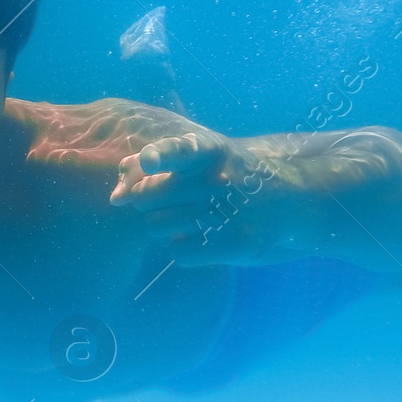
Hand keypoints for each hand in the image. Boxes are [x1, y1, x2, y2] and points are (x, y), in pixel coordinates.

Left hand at [109, 129, 241, 242]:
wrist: (285, 194)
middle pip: (145, 197)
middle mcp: (218, 179)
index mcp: (206, 149)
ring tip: (193, 212)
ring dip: (164, 222)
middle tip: (176, 195)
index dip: (158, 155)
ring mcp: (228, 213)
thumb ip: (146, 165)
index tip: (149, 161)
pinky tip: (205, 233)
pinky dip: (184, 245)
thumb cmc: (220, 171)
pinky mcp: (237, 244)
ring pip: (155, 226)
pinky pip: (178, 252)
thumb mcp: (193, 156)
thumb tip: (116, 198)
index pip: (177, 150)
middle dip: (148, 199)